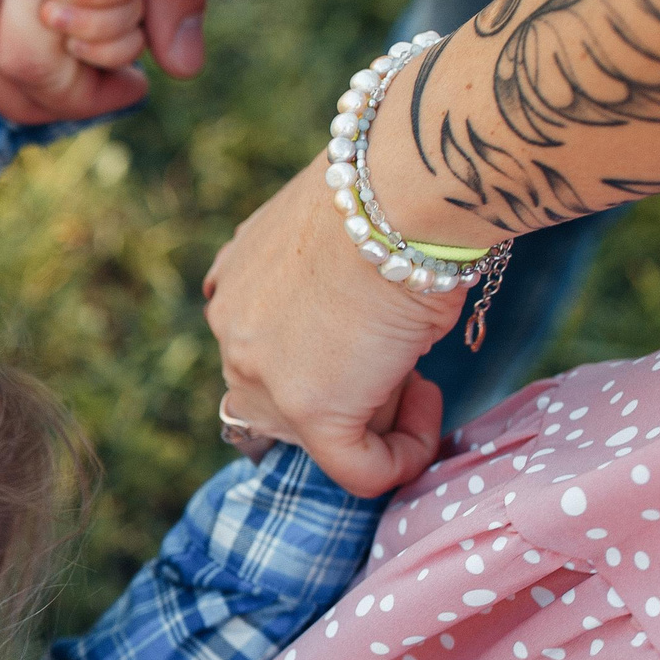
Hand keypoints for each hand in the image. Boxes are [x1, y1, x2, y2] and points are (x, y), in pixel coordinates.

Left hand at [205, 156, 459, 497]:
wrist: (400, 188)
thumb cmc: (387, 193)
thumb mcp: (334, 240)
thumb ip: (322, 291)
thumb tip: (364, 333)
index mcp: (231, 288)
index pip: (264, 352)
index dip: (327, 352)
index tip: (373, 322)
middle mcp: (231, 334)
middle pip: (284, 398)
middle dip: (346, 384)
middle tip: (400, 348)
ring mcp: (263, 377)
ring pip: (318, 434)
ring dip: (374, 411)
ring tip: (417, 364)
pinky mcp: (312, 412)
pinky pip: (358, 470)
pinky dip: (399, 458)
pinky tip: (428, 411)